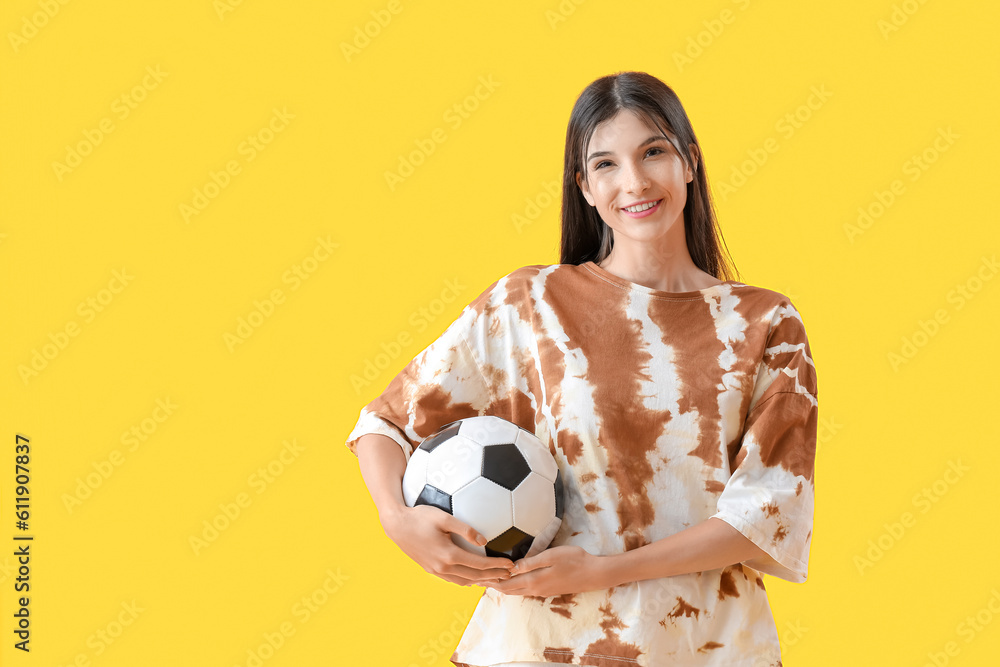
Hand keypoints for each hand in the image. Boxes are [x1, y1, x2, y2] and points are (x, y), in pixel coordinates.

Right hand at [381, 504, 515, 586]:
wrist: (396, 525)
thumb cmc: (420, 516)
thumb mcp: (444, 518)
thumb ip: (466, 529)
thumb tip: (484, 541)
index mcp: (448, 555)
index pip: (479, 565)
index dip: (497, 566)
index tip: (511, 565)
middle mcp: (443, 567)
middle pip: (475, 577)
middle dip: (494, 576)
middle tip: (510, 574)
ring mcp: (436, 571)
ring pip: (464, 582)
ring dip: (481, 581)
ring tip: (496, 578)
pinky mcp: (430, 570)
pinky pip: (453, 579)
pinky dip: (468, 580)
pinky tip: (474, 576)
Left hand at [479, 545, 607, 596]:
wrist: (593, 574)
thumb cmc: (574, 560)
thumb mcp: (551, 556)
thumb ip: (531, 562)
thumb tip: (511, 567)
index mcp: (533, 581)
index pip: (506, 583)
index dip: (491, 580)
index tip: (476, 576)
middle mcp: (535, 589)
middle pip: (508, 590)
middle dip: (492, 585)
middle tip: (477, 579)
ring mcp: (542, 591)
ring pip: (516, 591)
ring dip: (502, 586)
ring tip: (490, 580)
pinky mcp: (547, 589)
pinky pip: (524, 590)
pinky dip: (513, 586)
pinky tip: (512, 581)